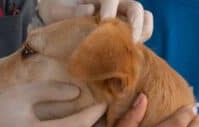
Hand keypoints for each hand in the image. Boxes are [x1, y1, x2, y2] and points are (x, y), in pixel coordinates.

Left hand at [38, 0, 153, 41]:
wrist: (58, 19)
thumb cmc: (56, 12)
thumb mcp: (54, 9)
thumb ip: (67, 10)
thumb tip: (90, 10)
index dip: (110, 8)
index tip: (104, 22)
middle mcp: (116, 4)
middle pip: (135, 7)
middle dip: (134, 23)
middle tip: (128, 40)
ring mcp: (124, 16)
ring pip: (145, 18)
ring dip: (143, 32)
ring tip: (133, 47)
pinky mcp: (127, 30)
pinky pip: (145, 30)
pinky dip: (143, 38)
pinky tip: (132, 50)